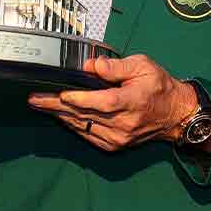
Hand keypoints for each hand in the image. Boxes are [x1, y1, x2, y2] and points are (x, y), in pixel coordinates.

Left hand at [27, 55, 197, 151]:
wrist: (175, 115)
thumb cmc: (159, 87)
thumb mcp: (143, 66)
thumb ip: (116, 66)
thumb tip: (91, 65)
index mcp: (132, 101)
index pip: (102, 103)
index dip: (79, 99)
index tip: (60, 94)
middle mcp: (124, 123)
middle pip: (84, 115)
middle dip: (56, 106)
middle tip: (35, 99)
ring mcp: (118, 137)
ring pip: (82, 126)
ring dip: (59, 116)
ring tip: (40, 105)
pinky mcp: (114, 144)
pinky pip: (87, 135)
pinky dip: (72, 125)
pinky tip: (59, 116)